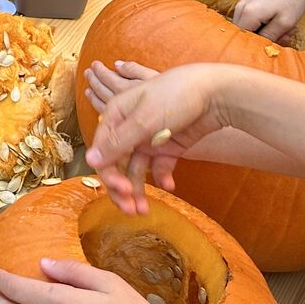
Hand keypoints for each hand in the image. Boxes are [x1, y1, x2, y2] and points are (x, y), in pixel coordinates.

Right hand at [85, 63, 234, 214]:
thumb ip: (117, 142)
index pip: (102, 150)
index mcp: (116, 115)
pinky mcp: (167, 146)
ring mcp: (148, 138)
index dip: (108, 173)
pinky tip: (170, 184)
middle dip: (121, 187)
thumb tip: (89, 161)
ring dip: (138, 190)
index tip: (122, 191)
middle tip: (131, 210)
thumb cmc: (174, 97)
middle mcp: (129, 128)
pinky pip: (158, 166)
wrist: (215, 92)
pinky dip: (161, 177)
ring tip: (144, 211)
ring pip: (135, 169)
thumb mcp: (143, 120)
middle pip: (117, 163)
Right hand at [230, 0, 304, 41]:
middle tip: (281, 37)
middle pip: (243, 32)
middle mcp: (241, 8)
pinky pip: (249, 19)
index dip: (257, 44)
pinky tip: (277, 22)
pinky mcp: (248, 2)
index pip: (244, 38)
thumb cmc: (292, 0)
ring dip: (262, 31)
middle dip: (260, 38)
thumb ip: (269, 37)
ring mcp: (243, 3)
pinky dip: (262, 24)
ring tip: (282, 29)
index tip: (273, 45)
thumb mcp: (284, 23)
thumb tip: (259, 48)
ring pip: (247, 26)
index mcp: (248, 13)